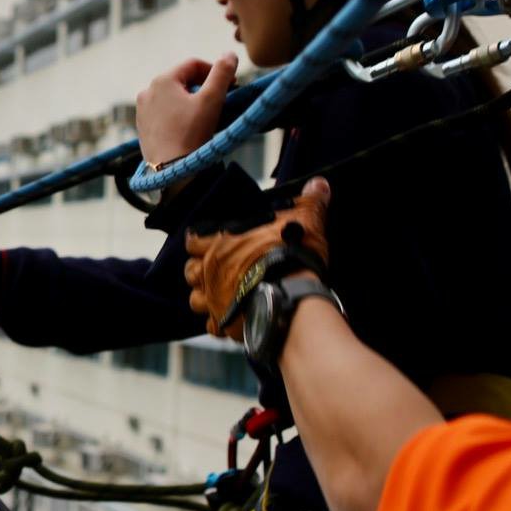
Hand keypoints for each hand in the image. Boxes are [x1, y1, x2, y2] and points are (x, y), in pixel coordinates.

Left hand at [136, 54, 237, 166]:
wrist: (171, 170)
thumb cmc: (192, 133)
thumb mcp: (212, 100)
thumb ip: (222, 73)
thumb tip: (229, 54)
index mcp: (162, 80)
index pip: (194, 64)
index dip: (215, 71)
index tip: (231, 84)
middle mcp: (147, 91)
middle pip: (182, 80)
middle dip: (203, 86)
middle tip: (220, 100)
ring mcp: (142, 110)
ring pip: (172, 96)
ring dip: (190, 100)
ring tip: (205, 115)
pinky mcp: (142, 126)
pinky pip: (164, 112)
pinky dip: (178, 113)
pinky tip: (189, 127)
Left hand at [183, 178, 331, 335]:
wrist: (292, 296)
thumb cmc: (292, 253)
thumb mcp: (305, 220)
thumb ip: (309, 202)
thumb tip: (320, 184)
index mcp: (220, 243)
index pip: (193, 239)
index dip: (199, 242)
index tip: (207, 244)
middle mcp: (210, 270)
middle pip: (190, 272)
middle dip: (199, 272)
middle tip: (216, 272)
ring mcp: (214, 298)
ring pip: (195, 300)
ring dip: (206, 298)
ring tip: (222, 296)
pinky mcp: (224, 323)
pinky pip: (213, 326)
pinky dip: (219, 323)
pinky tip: (233, 319)